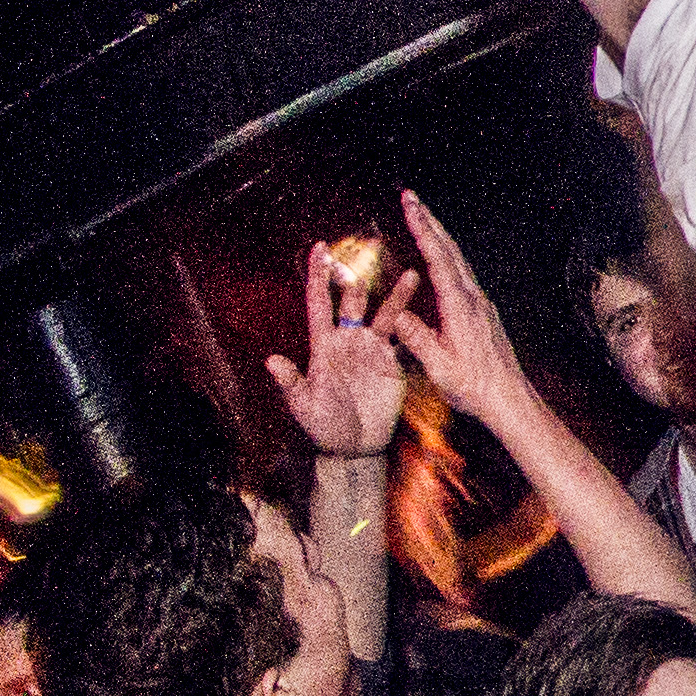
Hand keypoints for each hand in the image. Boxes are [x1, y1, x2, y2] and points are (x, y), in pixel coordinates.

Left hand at [269, 233, 409, 454]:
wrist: (353, 446)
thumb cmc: (322, 426)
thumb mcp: (303, 405)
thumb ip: (290, 382)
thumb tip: (271, 361)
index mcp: (323, 345)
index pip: (319, 303)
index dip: (318, 276)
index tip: (320, 248)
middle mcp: (346, 341)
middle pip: (352, 301)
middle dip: (358, 277)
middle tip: (367, 251)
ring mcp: (370, 350)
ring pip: (383, 314)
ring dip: (396, 296)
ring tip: (412, 275)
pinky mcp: (390, 362)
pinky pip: (402, 337)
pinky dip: (411, 322)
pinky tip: (423, 309)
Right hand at [371, 190, 547, 432]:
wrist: (510, 401)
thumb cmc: (475, 388)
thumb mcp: (441, 368)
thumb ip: (418, 340)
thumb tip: (397, 313)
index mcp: (461, 307)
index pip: (439, 259)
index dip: (423, 229)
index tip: (410, 205)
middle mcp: (474, 299)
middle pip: (450, 250)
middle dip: (429, 221)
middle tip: (410, 196)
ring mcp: (481, 303)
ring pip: (458, 260)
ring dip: (438, 235)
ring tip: (421, 216)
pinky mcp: (483, 312)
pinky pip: (462, 274)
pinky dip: (447, 255)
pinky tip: (440, 255)